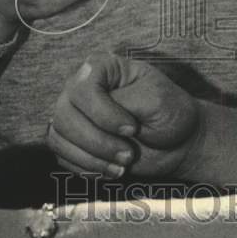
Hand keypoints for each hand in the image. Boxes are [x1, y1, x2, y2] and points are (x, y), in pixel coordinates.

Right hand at [48, 53, 202, 178]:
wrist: (176, 142)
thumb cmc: (169, 112)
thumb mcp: (156, 99)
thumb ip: (124, 100)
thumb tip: (94, 106)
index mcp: (102, 68)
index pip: (83, 89)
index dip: (104, 115)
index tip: (132, 129)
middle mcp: (81, 88)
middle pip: (64, 115)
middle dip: (98, 141)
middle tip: (128, 154)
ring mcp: (74, 113)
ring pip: (59, 136)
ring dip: (92, 157)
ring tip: (122, 164)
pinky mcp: (72, 140)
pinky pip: (61, 155)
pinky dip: (86, 167)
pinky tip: (111, 169)